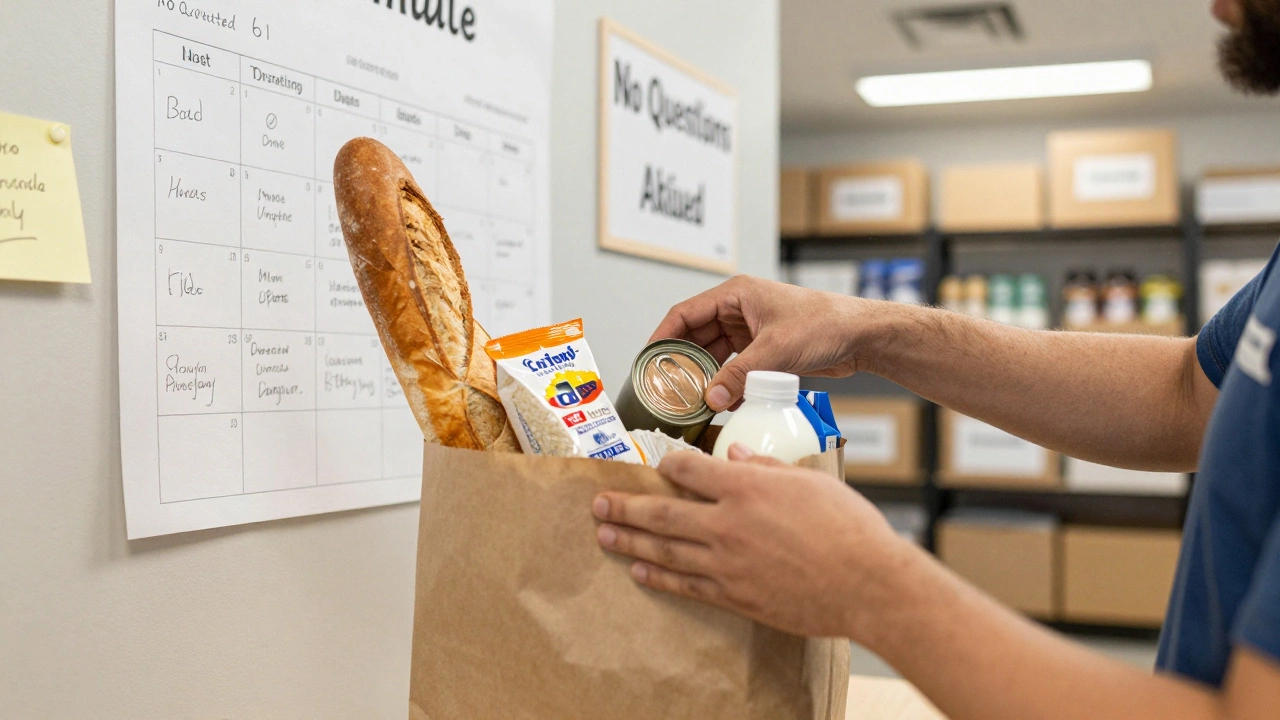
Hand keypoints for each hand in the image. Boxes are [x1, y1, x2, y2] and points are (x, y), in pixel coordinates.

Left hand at [592, 444, 910, 639]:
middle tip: (598, 501)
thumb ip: (768, 468)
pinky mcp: (735, 595)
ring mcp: (727, 563)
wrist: (869, 585)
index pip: (689, 469)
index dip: (669, 464)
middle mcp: (727, 524)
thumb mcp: (811, 480)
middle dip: (626, 504)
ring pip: (665, 549)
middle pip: (662, 510)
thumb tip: (738, 456)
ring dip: (630, 539)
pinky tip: (639, 569)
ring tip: (604, 532)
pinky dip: (659, 577)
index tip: (657, 463)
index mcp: (747, 487)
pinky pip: (686, 584)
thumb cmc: (850, 528)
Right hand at [650, 275, 876, 410]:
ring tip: (690, 400)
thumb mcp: (776, 350)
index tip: (648, 360)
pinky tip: (721, 402)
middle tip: (667, 388)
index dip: (663, 336)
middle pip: (696, 336)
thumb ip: (741, 374)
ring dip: (705, 376)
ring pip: (715, 355)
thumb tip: (711, 398)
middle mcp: (739, 310)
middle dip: (683, 362)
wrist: (862, 335)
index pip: (685, 313)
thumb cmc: (826, 324)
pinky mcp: (764, 350)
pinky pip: (734, 367)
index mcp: (736, 294)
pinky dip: (727, 383)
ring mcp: (751, 330)